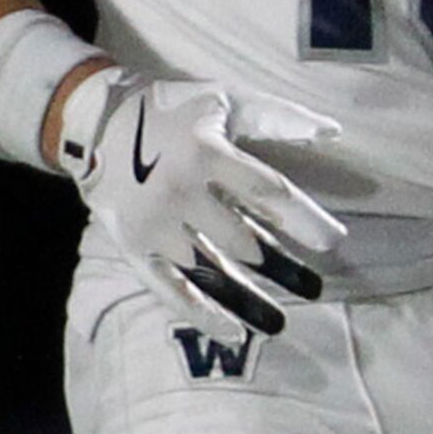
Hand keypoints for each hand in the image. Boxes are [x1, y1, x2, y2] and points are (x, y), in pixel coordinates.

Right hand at [69, 70, 344, 344]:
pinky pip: (169, 287)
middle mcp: (178, 191)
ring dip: (246, 299)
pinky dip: (200, 312)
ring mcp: (153, 224)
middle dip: (281, 266)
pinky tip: (233, 332)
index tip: (333, 242)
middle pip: (240, 239)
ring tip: (280, 323)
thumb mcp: (228, 101)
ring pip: (208, 271)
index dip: (301, 218)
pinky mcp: (133, 246)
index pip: (265, 192)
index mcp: (206, 152)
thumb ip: (280, 118)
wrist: (98, 123)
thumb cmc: (177, 110)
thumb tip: (334, 130)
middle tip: (317, 288)